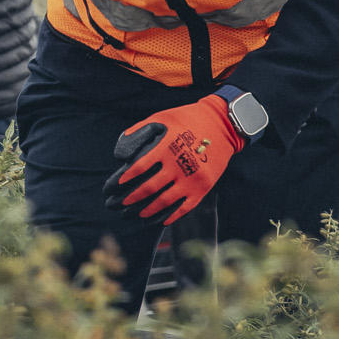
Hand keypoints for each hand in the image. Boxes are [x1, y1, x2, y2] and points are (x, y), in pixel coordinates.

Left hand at [109, 94, 247, 224]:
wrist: (222, 124)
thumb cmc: (186, 119)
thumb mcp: (161, 118)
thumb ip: (139, 132)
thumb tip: (120, 155)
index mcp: (167, 146)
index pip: (140, 166)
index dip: (126, 177)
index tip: (116, 185)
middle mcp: (180, 164)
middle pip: (150, 187)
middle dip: (131, 198)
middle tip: (119, 204)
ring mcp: (193, 178)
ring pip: (165, 200)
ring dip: (148, 210)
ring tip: (136, 214)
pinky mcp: (204, 187)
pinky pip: (185, 207)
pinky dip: (171, 216)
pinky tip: (160, 220)